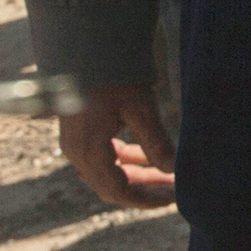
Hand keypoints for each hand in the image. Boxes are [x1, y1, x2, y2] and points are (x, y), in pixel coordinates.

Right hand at [60, 81, 174, 207]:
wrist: (85, 51)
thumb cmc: (113, 77)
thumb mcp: (140, 108)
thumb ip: (156, 141)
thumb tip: (172, 169)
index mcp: (90, 150)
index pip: (117, 190)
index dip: (145, 200)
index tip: (171, 200)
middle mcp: (77, 152)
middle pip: (112, 185)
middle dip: (144, 190)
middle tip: (174, 191)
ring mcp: (75, 143)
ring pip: (107, 172)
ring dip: (136, 176)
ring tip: (166, 177)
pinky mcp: (80, 134)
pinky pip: (102, 158)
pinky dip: (125, 162)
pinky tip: (147, 159)